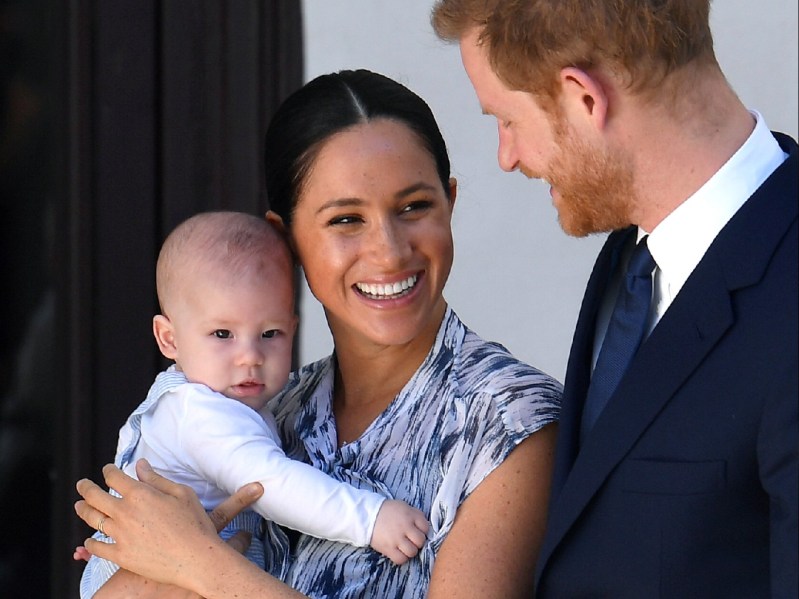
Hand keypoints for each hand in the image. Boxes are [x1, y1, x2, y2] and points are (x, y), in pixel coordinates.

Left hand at [74, 459, 262, 588]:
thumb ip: (157, 479)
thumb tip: (140, 465)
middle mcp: (124, 513)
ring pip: (92, 519)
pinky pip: (97, 548)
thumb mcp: (181, 493)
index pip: (114, 477)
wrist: (196, 558)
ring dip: (83, 510)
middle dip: (85, 487)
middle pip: (94, 496)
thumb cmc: (194, 524)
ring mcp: (120, 535)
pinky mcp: (120, 556)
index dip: (108, 470)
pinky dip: (90, 543)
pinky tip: (89, 540)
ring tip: (80, 506)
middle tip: (82, 484)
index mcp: (140, 494)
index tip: (107, 469)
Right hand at [369, 499, 428, 564]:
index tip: (417, 531)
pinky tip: (399, 552)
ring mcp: (396, 539)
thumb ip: (415, 515)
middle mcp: (405, 527)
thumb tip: (425, 527)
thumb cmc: (388, 510)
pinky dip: (402, 558)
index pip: (426, 527)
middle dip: (418, 542)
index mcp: (410, 515)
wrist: (367, 514)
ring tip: (405, 546)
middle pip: (420, 541)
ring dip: (410, 551)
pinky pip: (401, 559)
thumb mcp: (404, 507)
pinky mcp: (388, 549)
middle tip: (412, 540)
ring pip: (412, 552)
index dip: (423, 531)